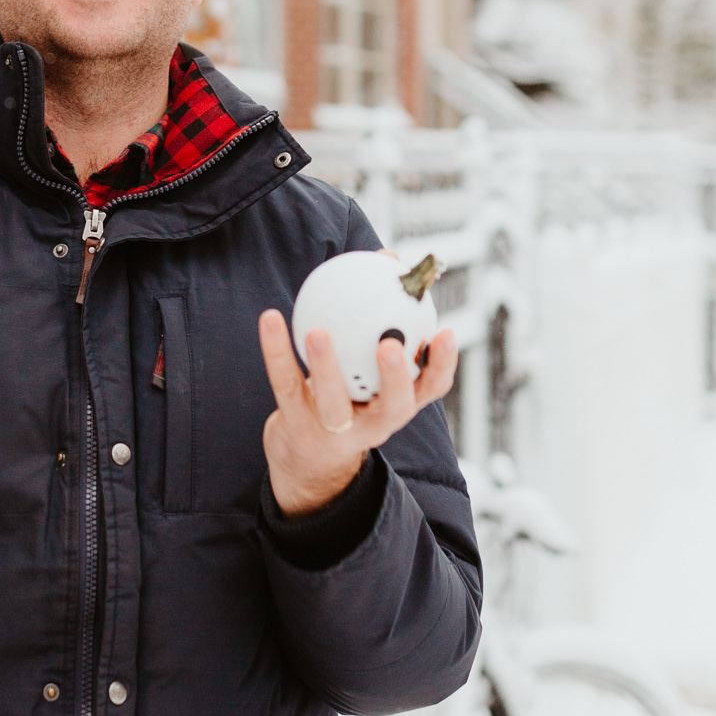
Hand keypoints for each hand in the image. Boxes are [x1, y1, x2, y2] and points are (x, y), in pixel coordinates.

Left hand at [257, 298, 457, 518]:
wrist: (307, 458)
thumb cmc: (347, 395)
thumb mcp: (369, 369)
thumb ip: (381, 318)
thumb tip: (389, 257)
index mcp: (396, 407)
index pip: (430, 389)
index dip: (442, 365)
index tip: (446, 332)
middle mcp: (372, 425)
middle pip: (392, 407)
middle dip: (396, 379)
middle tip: (390, 344)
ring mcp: (333, 431)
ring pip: (333, 402)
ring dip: (326, 367)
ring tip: (320, 332)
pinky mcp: (295, 425)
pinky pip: (286, 384)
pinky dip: (276, 351)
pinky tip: (270, 317)